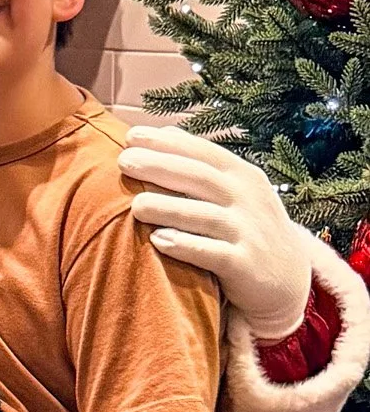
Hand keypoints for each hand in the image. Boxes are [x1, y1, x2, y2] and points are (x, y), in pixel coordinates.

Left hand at [119, 124, 310, 340]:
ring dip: (169, 208)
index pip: (202, 153)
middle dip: (161, 167)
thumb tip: (162, 134)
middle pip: (200, 178)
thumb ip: (202, 167)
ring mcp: (248, 232)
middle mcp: (247, 199)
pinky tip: (159, 240)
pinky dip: (186, 246)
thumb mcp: (234, 193)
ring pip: (204, 216)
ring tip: (136, 204)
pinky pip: (212, 254)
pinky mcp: (245, 265)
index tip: (131, 135)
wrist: (287, 277)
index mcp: (241, 176)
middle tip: (123, 161)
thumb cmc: (247, 228)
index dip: (167, 143)